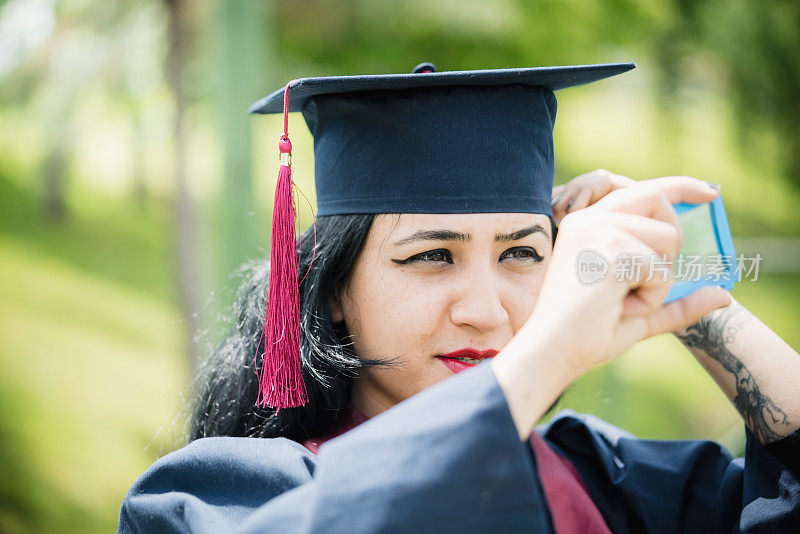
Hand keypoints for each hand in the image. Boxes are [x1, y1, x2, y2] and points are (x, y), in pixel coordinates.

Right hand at [494, 177, 732, 438]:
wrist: (552, 352)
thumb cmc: (587, 334)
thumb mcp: (640, 313)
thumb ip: (677, 302)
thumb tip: (724, 295)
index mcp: (587, 224)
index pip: (643, 190)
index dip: (681, 186)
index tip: (712, 191)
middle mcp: (590, 219)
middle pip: (659, 200)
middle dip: (672, 243)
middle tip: (648, 284)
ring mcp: (599, 230)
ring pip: (668, 238)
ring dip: (659, 280)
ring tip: (623, 302)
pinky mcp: (611, 249)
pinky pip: (661, 269)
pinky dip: (651, 297)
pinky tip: (620, 308)